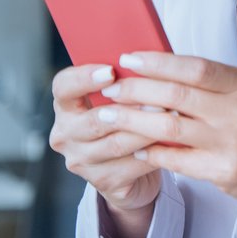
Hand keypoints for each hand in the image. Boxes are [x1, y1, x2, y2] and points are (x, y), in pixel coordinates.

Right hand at [48, 62, 160, 213]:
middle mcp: (65, 135)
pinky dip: (155, 152)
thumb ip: (126, 80)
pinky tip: (173, 142)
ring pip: (117, 143)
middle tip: (159, 98)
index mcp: (66, 106)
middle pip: (94, 120)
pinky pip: (133, 164)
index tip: (110, 71)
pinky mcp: (103, 181)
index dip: (84, 78)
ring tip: (173, 116)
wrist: (132, 170)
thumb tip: (150, 55)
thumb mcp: (122, 99)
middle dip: (130, 108)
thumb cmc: (129, 121)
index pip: (63, 87)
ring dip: (147, 129)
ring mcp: (81, 161)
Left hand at [92, 51, 236, 213]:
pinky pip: (176, 160)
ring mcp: (231, 142)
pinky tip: (135, 149)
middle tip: (110, 89)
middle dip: (135, 90)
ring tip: (109, 117)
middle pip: (175, 95)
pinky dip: (151, 153)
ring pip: (168, 126)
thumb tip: (160, 70)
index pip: (194, 67)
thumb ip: (211, 83)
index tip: (129, 59)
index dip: (158, 62)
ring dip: (132, 120)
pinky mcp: (224, 171)